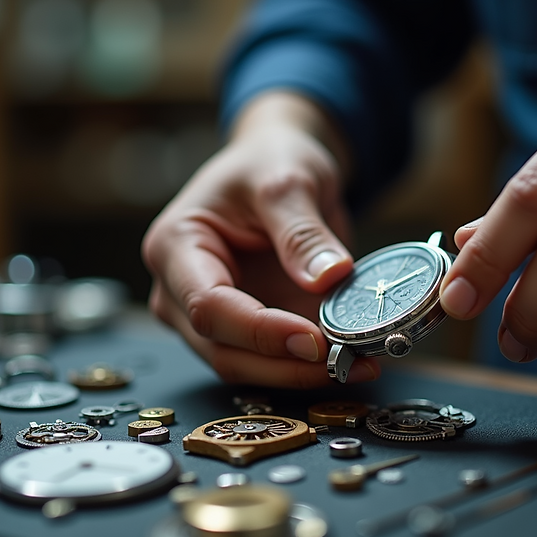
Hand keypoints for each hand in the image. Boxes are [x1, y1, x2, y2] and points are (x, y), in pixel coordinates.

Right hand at [142, 92, 380, 387]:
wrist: (277, 165)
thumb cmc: (269, 161)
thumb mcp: (288, 180)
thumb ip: (302, 231)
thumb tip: (328, 278)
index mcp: (175, 246)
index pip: (209, 306)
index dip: (261, 331)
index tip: (315, 340)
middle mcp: (178, 291)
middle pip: (223, 350)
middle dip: (286, 365)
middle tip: (351, 363)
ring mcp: (206, 318)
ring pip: (245, 368)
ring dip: (301, 374)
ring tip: (361, 364)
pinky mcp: (241, 331)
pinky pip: (268, 362)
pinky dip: (307, 367)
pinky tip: (352, 361)